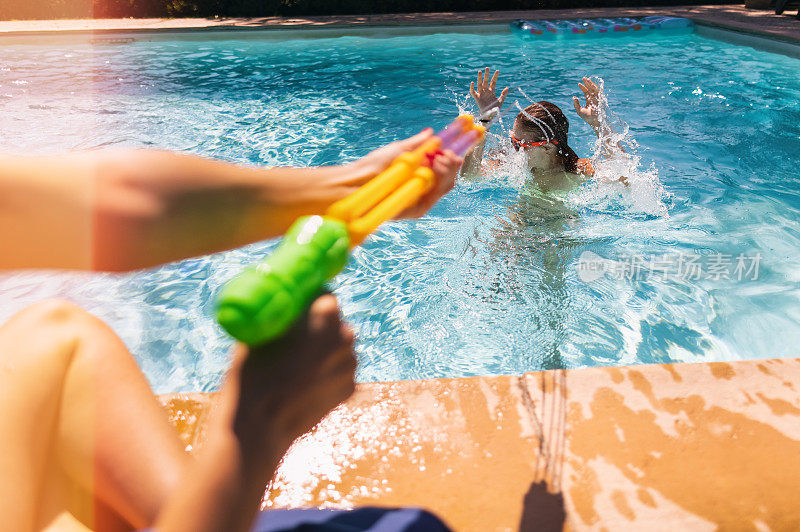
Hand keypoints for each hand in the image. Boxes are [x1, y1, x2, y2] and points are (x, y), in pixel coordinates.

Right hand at [226, 294, 355, 453]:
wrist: (259, 428)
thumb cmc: (253, 375)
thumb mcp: (261, 333)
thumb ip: (282, 315)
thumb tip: (284, 303)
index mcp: (326, 316)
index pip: (324, 295)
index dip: (309, 300)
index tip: (297, 308)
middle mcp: (345, 337)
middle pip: (335, 322)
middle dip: (318, 326)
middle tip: (294, 337)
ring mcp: (350, 366)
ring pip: (340, 347)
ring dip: (324, 349)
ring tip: (297, 363)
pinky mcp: (350, 389)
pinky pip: (339, 371)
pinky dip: (327, 372)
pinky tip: (304, 382)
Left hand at [348, 129, 462, 218]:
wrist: (359, 181)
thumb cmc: (374, 165)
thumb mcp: (400, 149)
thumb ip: (418, 143)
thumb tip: (431, 133)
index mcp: (418, 174)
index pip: (443, 167)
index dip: (454, 156)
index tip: (463, 143)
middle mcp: (421, 188)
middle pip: (448, 177)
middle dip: (454, 163)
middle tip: (449, 153)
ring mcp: (420, 200)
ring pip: (446, 185)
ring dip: (449, 169)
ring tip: (441, 158)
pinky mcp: (418, 209)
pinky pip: (436, 195)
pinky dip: (441, 179)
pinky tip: (437, 166)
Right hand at [469, 67, 508, 114]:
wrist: (489, 116)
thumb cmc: (495, 109)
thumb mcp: (500, 101)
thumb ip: (503, 95)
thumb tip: (507, 88)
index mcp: (491, 92)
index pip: (493, 82)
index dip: (495, 77)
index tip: (497, 71)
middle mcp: (486, 91)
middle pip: (486, 81)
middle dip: (486, 75)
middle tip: (487, 68)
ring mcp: (481, 94)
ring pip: (480, 84)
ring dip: (479, 78)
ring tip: (480, 71)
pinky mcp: (477, 98)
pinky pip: (473, 92)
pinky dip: (472, 88)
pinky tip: (472, 83)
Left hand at [573, 77, 603, 129]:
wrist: (594, 122)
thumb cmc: (587, 118)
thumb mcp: (580, 111)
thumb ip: (576, 104)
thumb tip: (574, 97)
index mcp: (590, 101)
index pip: (586, 92)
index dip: (583, 88)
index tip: (579, 84)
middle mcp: (594, 99)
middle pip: (591, 89)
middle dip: (587, 83)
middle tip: (583, 78)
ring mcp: (597, 99)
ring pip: (594, 89)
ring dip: (591, 84)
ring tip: (587, 79)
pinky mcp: (600, 100)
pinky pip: (598, 92)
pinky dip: (595, 88)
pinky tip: (591, 84)